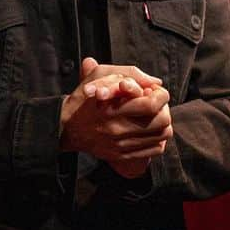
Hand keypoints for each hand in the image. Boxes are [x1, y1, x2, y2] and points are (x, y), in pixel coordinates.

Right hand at [61, 58, 172, 178]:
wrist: (65, 127)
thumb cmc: (85, 98)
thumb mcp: (99, 76)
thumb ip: (128, 73)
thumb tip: (155, 82)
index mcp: (111, 108)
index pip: (151, 104)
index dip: (160, 96)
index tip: (155, 91)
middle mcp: (117, 129)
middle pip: (161, 121)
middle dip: (164, 109)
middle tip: (156, 104)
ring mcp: (121, 145)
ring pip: (161, 136)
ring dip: (163, 124)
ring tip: (153, 116)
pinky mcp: (122, 155)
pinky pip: (154, 150)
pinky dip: (158, 139)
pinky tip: (148, 130)